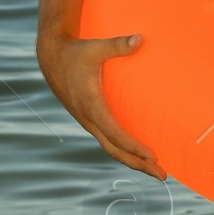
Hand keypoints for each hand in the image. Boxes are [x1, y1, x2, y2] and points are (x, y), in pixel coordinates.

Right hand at [36, 31, 165, 178]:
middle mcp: (88, 118)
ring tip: (155, 170)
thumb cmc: (75, 52)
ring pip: (111, 148)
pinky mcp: (88, 119)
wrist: (51, 57)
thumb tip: (140, 39)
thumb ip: (118, 45)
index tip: (152, 156)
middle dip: (139, 164)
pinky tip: (136, 154)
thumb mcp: (96, 47)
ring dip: (132, 161)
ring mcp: (87, 121)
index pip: (115, 133)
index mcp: (91, 105)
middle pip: (115, 150)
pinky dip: (122, 151)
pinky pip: (107, 141)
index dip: (134, 147)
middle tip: (163, 175)